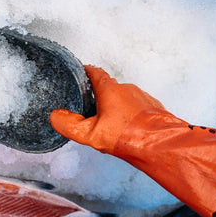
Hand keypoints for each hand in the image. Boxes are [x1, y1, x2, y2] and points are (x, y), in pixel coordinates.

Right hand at [50, 65, 167, 153]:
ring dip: (116, 108)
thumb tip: (55, 116)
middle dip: (99, 97)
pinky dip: (129, 115)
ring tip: (109, 125)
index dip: (86, 72)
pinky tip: (126, 129)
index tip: (80, 72)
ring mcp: (142, 97)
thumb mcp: (89, 134)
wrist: (159, 144)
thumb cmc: (126, 136)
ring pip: (124, 99)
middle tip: (90, 110)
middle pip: (109, 88)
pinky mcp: (153, 108)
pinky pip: (137, 108)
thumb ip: (69, 125)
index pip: (95, 73)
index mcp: (109, 90)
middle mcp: (127, 89)